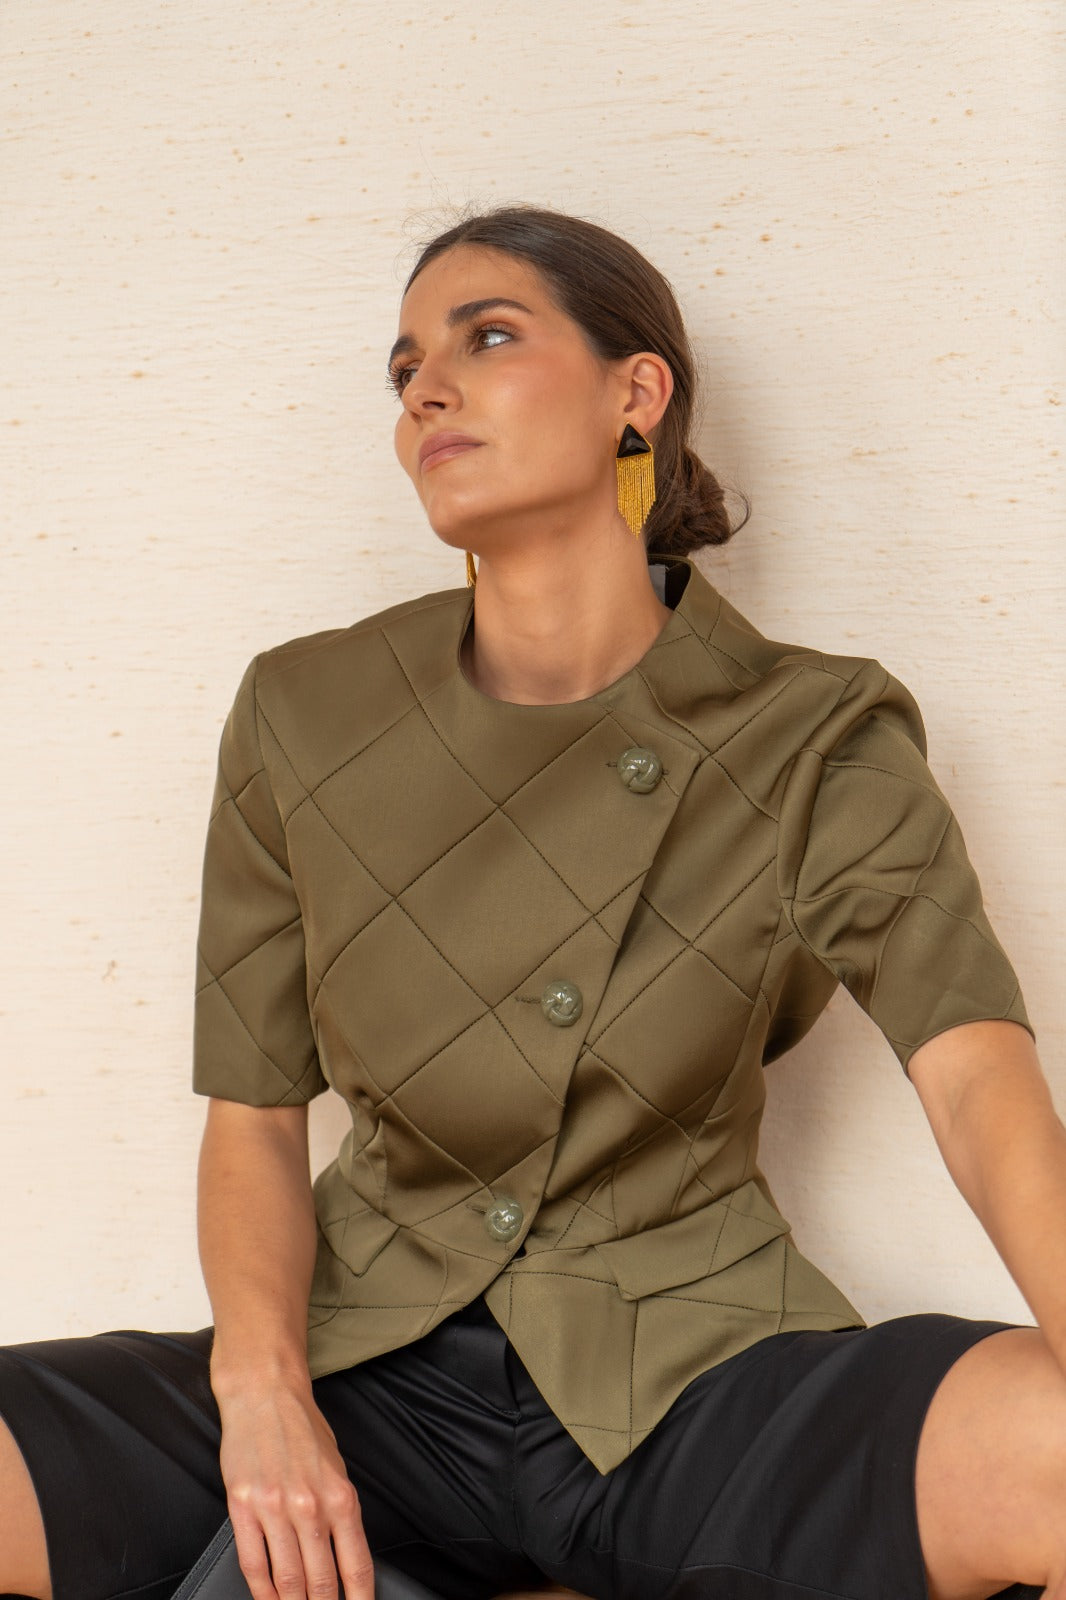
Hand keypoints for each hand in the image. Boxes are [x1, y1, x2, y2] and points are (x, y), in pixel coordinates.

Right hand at [217, 1377, 373, 1599]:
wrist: (265, 1394)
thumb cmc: (302, 1429)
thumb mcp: (337, 1469)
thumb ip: (341, 1514)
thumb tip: (345, 1560)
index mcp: (341, 1496)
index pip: (356, 1566)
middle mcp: (310, 1505)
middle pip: (320, 1582)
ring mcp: (275, 1507)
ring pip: (287, 1579)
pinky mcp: (243, 1506)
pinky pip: (253, 1563)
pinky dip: (262, 1590)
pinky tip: (269, 1598)